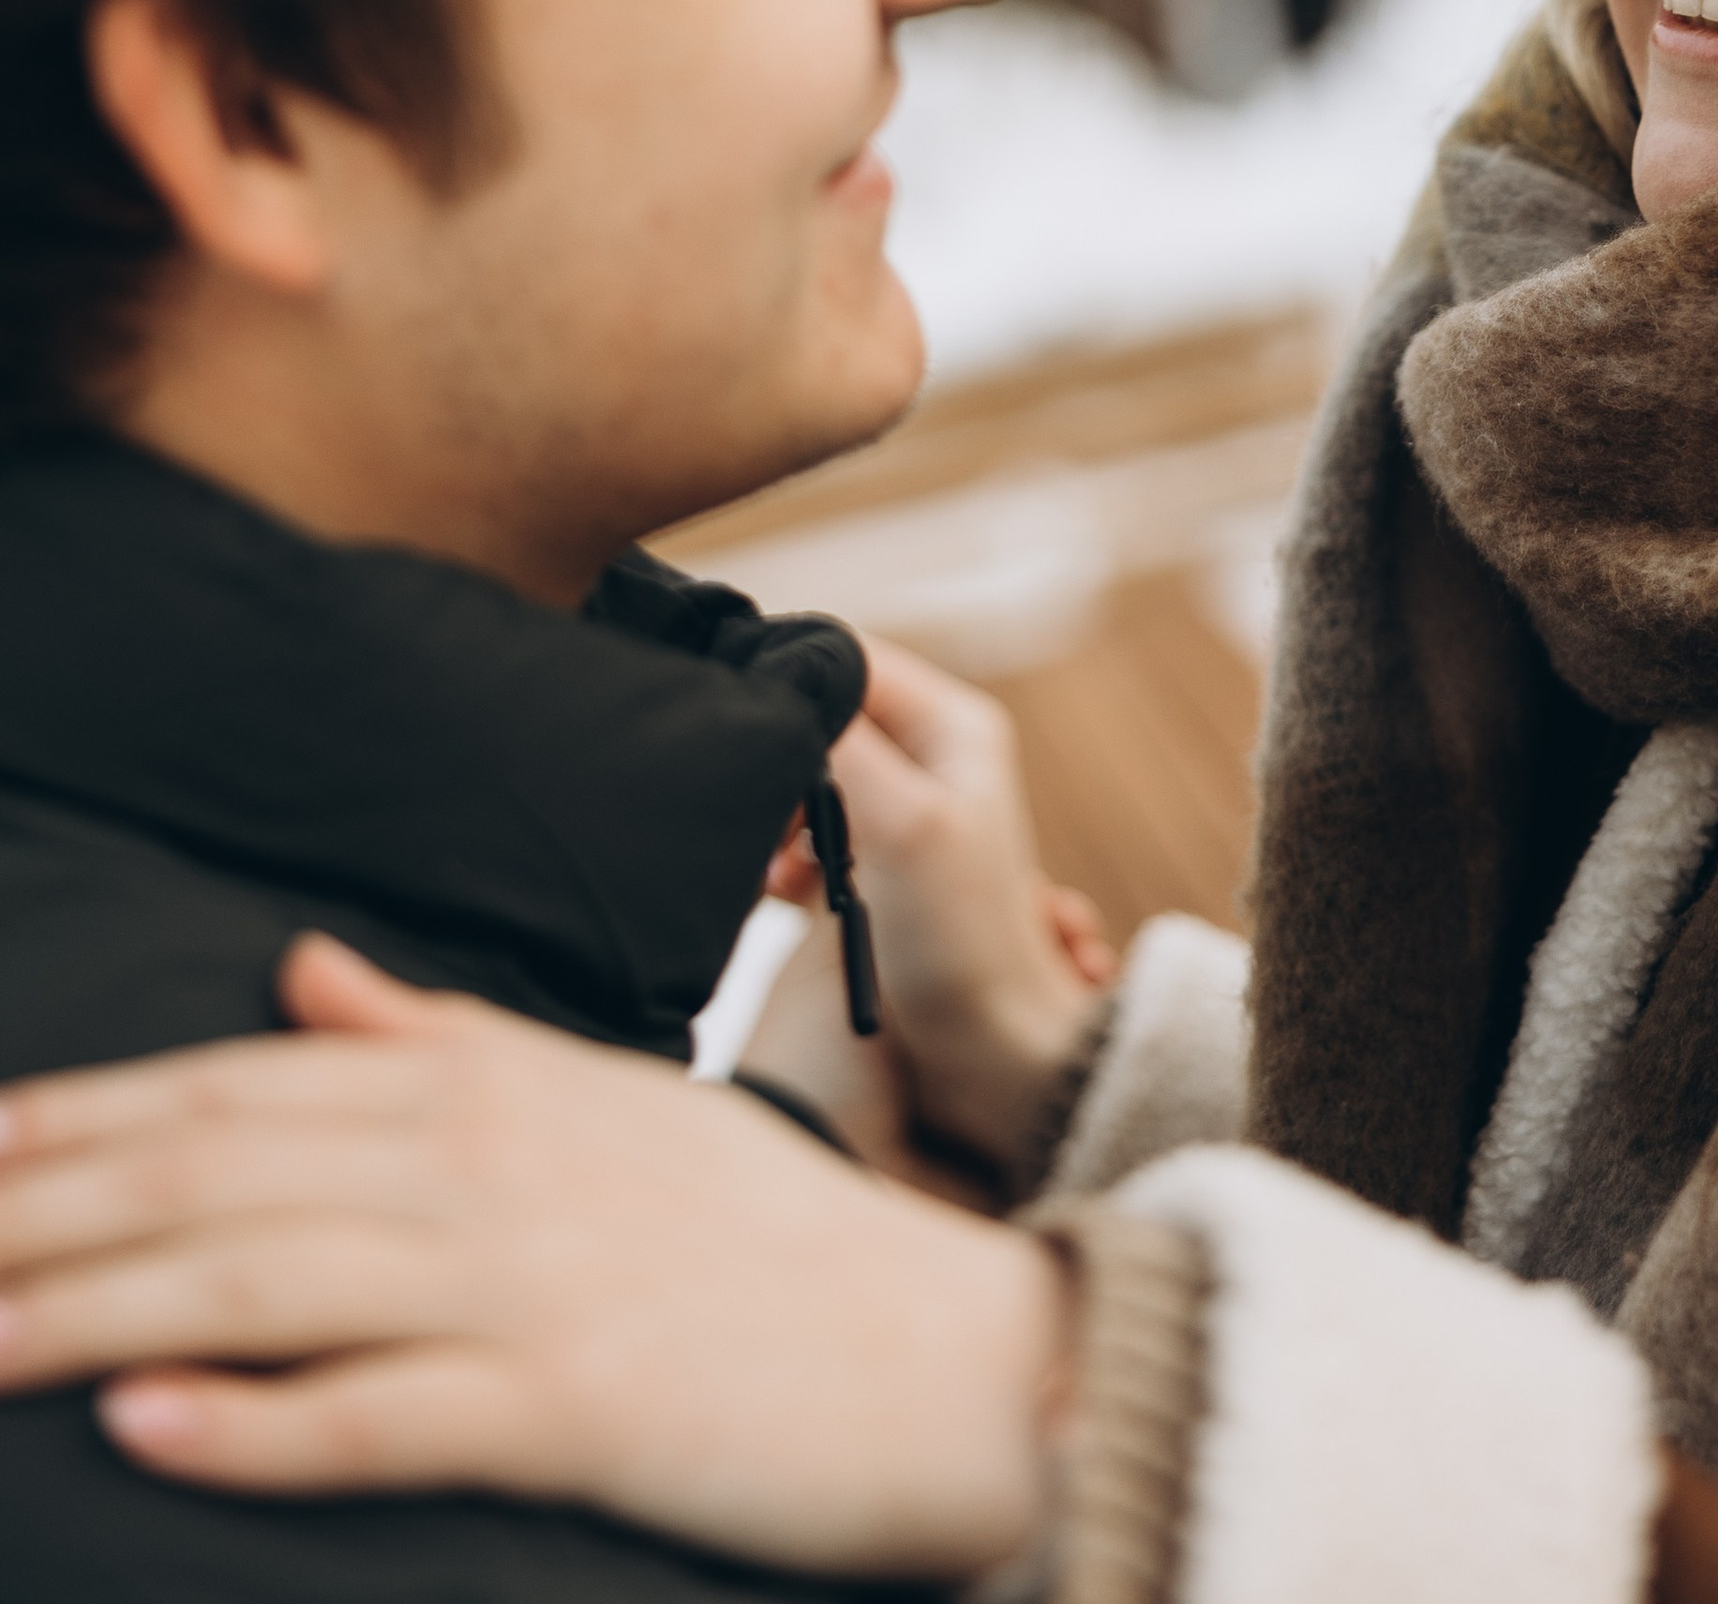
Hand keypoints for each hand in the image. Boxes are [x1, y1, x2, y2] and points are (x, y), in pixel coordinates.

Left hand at [0, 934, 1070, 1582]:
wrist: (947, 1348)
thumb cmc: (760, 1236)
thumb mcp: (600, 1101)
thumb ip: (440, 1038)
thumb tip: (300, 971)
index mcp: (486, 1081)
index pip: (236, 1085)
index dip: (80, 1118)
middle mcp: (488, 1158)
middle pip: (220, 1173)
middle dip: (46, 1211)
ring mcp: (528, 1280)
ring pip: (267, 1280)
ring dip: (95, 1311)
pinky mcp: (571, 1404)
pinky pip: (388, 1413)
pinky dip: (261, 1421)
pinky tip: (148, 1428)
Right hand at [764, 639, 1112, 1171]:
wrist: (989, 1052)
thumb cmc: (964, 940)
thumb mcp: (904, 826)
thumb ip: (847, 748)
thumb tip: (792, 680)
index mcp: (953, 726)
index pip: (853, 660)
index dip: (795, 687)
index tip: (748, 734)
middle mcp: (934, 755)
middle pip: (829, 719)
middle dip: (785, 765)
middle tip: (762, 823)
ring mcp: (908, 810)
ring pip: (815, 777)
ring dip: (781, 818)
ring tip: (773, 871)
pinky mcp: (882, 862)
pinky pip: (815, 830)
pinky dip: (790, 857)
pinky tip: (783, 897)